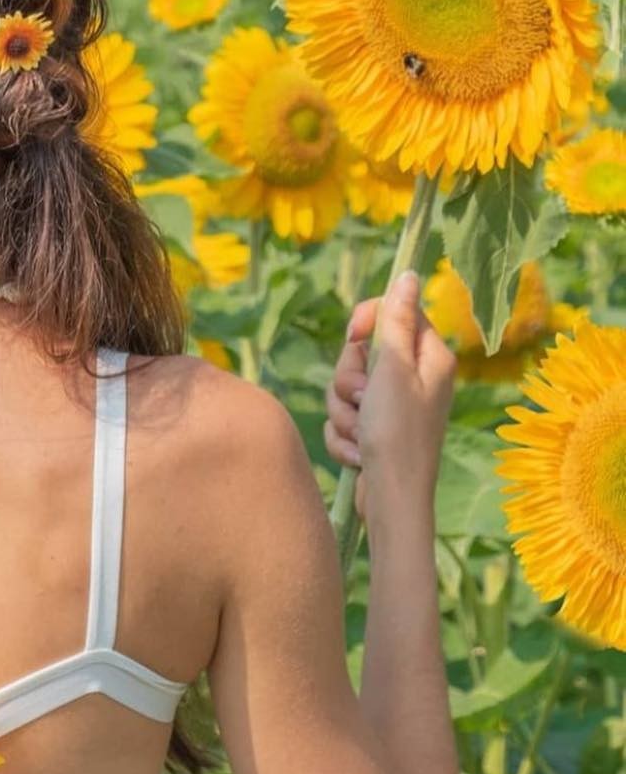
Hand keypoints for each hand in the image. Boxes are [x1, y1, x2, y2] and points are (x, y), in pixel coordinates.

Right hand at [324, 270, 456, 523]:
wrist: (392, 500)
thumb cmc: (398, 434)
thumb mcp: (395, 370)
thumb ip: (397, 321)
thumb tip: (409, 273)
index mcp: (429, 358)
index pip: (395, 314)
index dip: (368, 322)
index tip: (354, 336)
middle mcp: (413, 379)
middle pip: (362, 353)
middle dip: (349, 378)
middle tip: (362, 398)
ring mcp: (392, 407)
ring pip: (346, 387)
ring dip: (345, 412)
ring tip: (362, 433)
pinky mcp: (375, 431)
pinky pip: (344, 417)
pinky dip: (345, 435)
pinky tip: (359, 453)